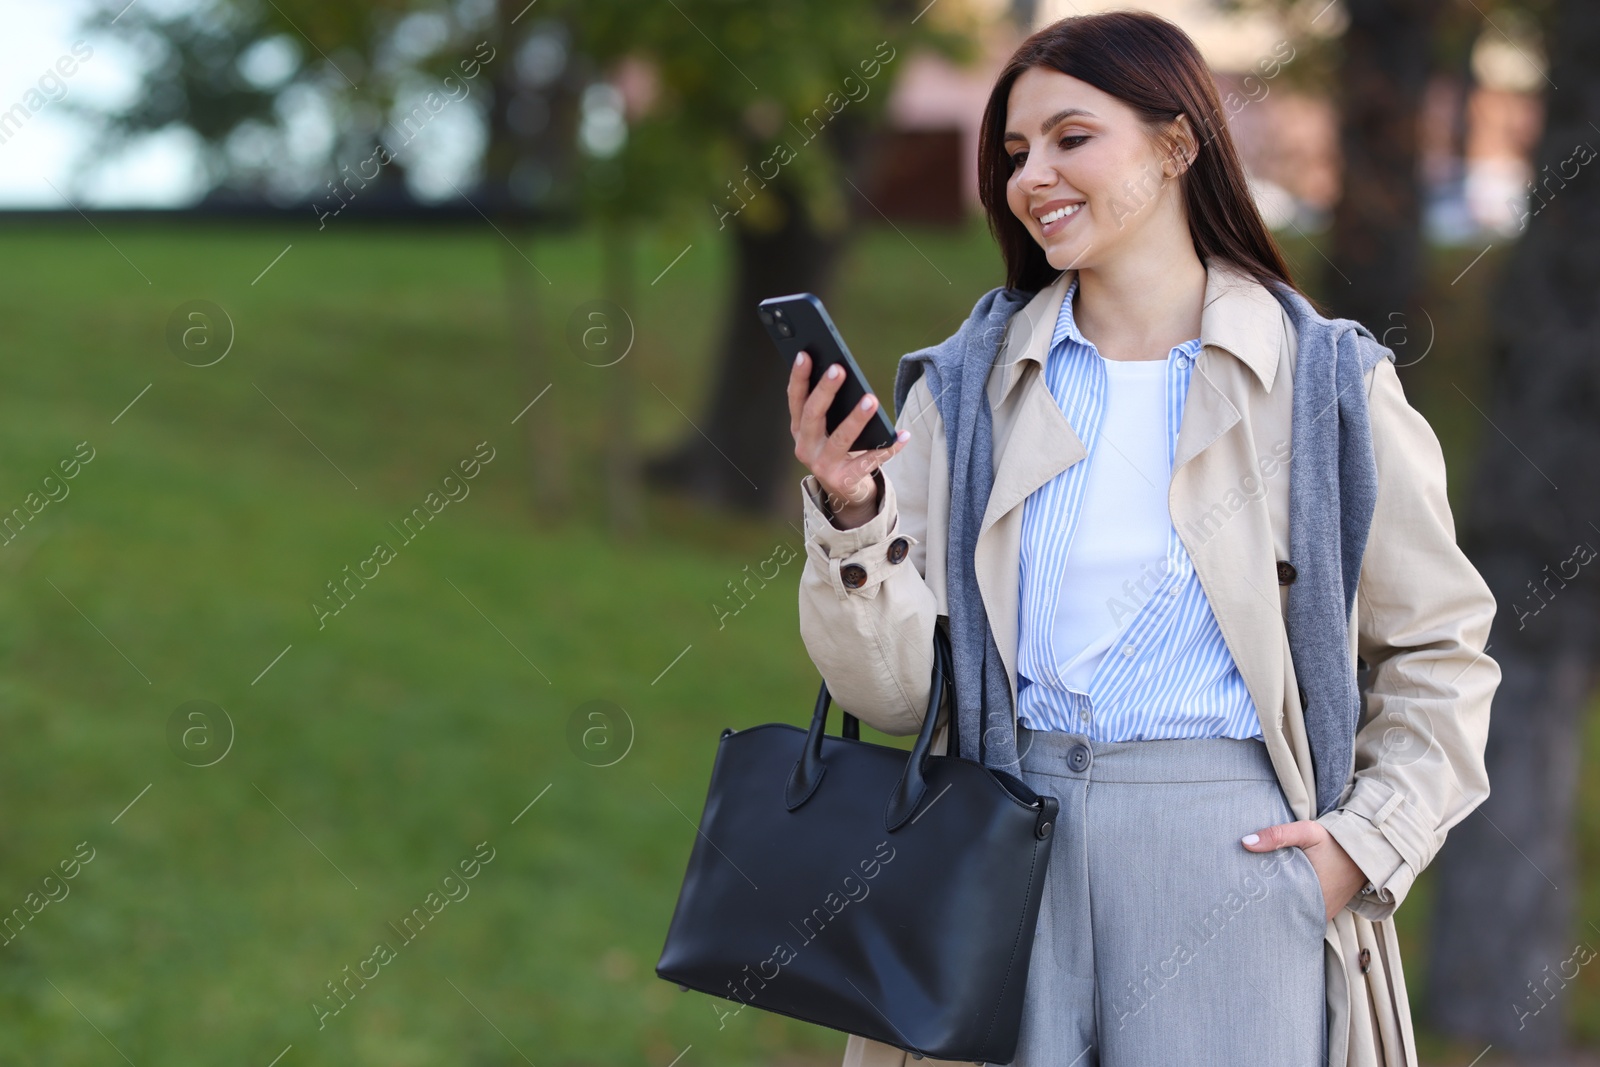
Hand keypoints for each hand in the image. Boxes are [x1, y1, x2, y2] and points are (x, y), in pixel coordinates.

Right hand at [787, 350, 908, 525]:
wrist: (843, 488)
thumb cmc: (837, 447)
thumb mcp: (826, 428)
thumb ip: (830, 406)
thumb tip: (841, 371)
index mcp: (799, 429)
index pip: (795, 399)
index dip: (799, 377)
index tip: (805, 354)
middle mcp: (806, 447)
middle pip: (813, 416)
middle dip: (825, 391)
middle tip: (839, 369)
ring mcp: (823, 466)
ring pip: (841, 439)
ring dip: (856, 418)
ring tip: (871, 399)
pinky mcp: (844, 480)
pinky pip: (869, 461)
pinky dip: (887, 448)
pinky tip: (901, 434)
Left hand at [1241, 819, 1365, 921]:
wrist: (1365, 851)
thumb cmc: (1334, 842)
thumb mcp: (1307, 832)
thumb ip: (1278, 835)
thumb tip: (1245, 842)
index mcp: (1309, 896)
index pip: (1272, 906)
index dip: (1253, 902)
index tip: (1236, 895)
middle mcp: (1316, 911)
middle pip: (1279, 912)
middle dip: (1261, 906)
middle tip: (1238, 897)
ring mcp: (1321, 914)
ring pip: (1290, 915)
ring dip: (1275, 907)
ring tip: (1250, 899)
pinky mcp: (1325, 912)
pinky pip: (1302, 913)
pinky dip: (1289, 907)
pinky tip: (1273, 899)